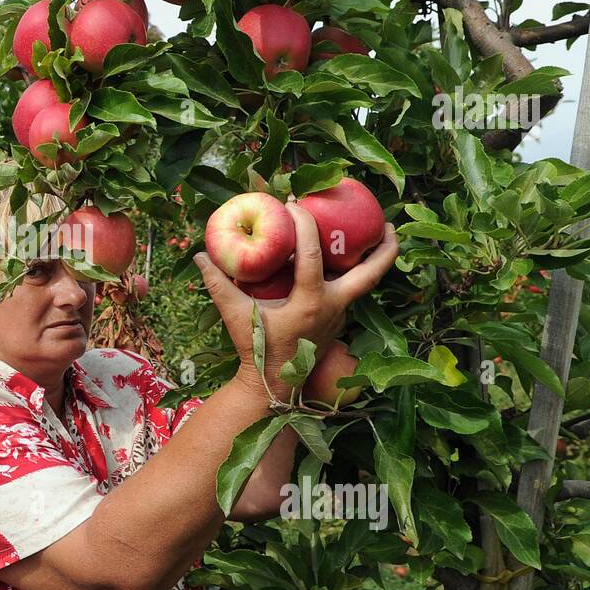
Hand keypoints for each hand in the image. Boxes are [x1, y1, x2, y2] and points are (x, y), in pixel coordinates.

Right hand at [193, 201, 398, 396]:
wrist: (273, 385)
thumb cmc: (256, 349)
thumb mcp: (235, 315)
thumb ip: (218, 283)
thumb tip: (200, 255)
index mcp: (311, 301)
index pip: (312, 252)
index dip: (303, 223)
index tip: (293, 204)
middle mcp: (334, 306)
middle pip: (372, 273)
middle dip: (385, 247)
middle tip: (389, 223)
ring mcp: (339, 315)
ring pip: (366, 284)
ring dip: (373, 260)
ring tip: (376, 235)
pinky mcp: (337, 321)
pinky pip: (350, 292)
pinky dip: (350, 274)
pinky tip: (341, 261)